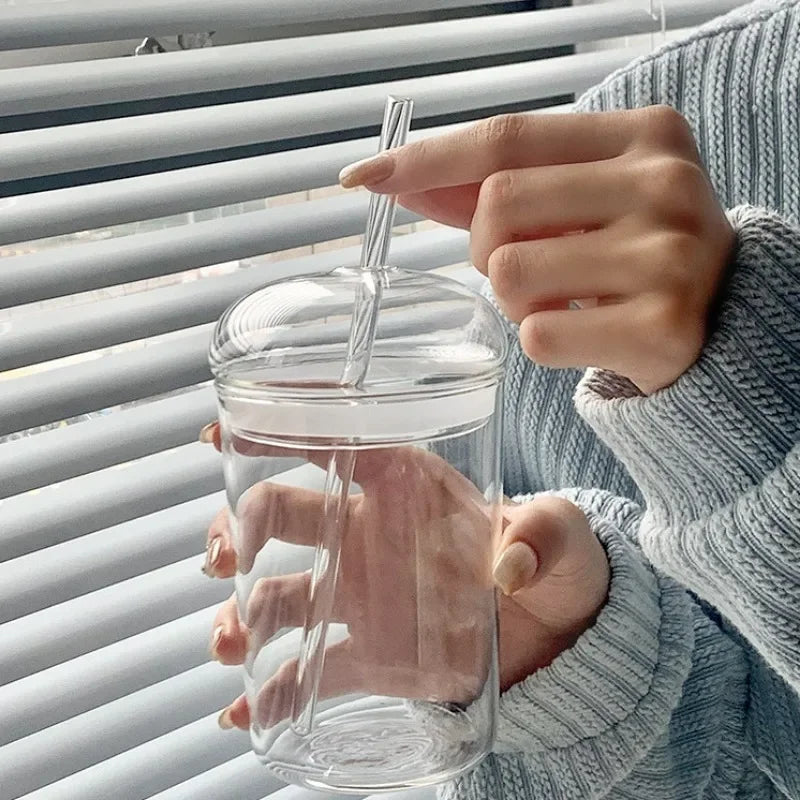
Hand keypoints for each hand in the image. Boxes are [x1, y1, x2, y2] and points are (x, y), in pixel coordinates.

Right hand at [199, 423, 608, 729]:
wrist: (557, 633)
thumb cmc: (556, 563)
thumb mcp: (563, 537)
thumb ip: (544, 536)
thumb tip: (510, 565)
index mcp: (407, 486)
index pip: (337, 443)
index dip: (281, 431)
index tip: (224, 432)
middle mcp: (368, 532)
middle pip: (282, 515)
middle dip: (238, 528)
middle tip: (223, 554)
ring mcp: (360, 594)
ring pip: (280, 594)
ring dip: (243, 612)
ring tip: (230, 640)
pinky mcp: (367, 653)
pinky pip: (308, 671)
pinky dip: (272, 691)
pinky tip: (248, 711)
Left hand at [339, 107, 735, 393]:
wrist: (726, 320)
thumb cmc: (636, 250)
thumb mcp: (585, 198)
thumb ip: (501, 185)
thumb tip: (398, 179)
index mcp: (644, 134)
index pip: (506, 139)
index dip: (426, 159)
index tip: (363, 177)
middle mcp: (664, 184)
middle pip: (497, 208)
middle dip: (484, 247)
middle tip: (526, 265)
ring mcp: (667, 255)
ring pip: (509, 275)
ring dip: (512, 298)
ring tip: (561, 298)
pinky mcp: (662, 325)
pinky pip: (538, 335)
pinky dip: (540, 341)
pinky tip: (584, 332)